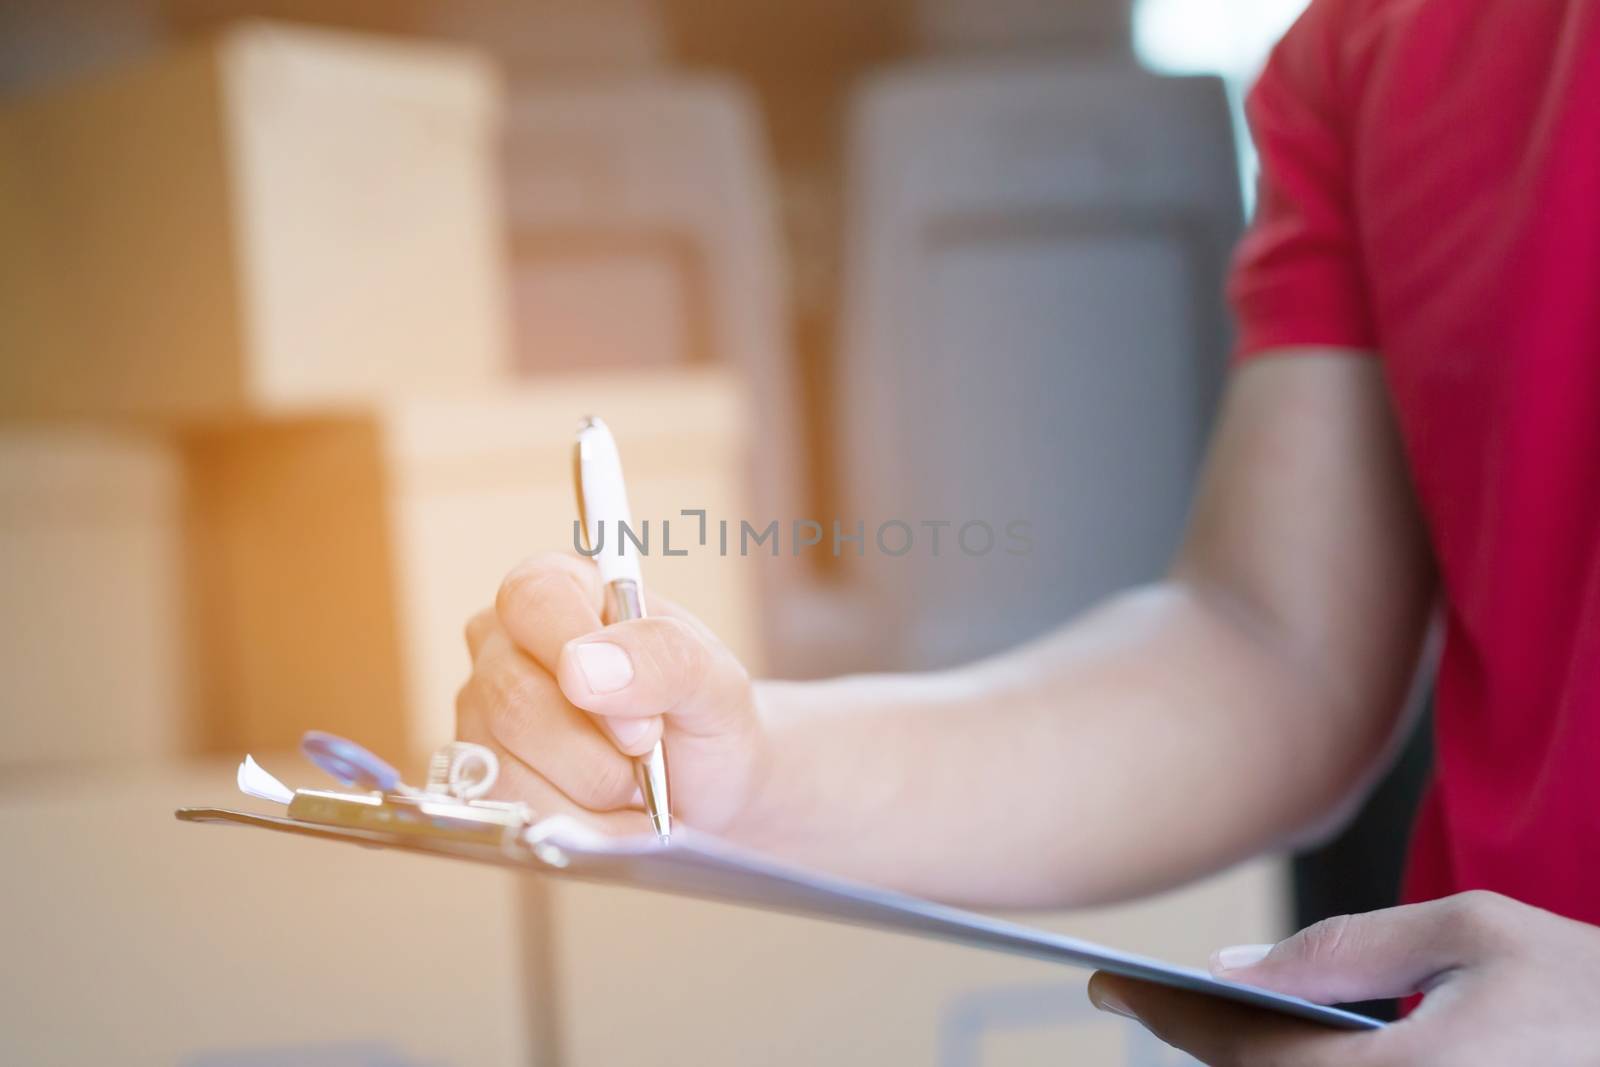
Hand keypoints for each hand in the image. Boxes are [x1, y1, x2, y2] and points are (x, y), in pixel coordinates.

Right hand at [455, 553, 769, 834]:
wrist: (709, 790)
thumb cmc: (705, 718)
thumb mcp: (715, 679)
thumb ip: (664, 656)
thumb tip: (583, 666)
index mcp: (561, 590)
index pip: (532, 600)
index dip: (582, 658)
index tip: (642, 718)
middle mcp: (505, 646)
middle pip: (510, 698)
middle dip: (596, 752)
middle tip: (649, 756)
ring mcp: (482, 715)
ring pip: (502, 767)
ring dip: (589, 796)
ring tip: (634, 789)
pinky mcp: (478, 778)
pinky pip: (503, 814)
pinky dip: (573, 828)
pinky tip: (611, 818)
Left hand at [1088, 890, 1599, 1064]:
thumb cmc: (1588, 987)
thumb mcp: (1472, 933)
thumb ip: (1348, 950)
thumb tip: (1238, 966)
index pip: (1250, 1053)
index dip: (1171, 1016)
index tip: (1110, 984)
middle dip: (1199, 1042)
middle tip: (1137, 995)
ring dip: (1246, 1063)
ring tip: (1199, 1017)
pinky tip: (1274, 1047)